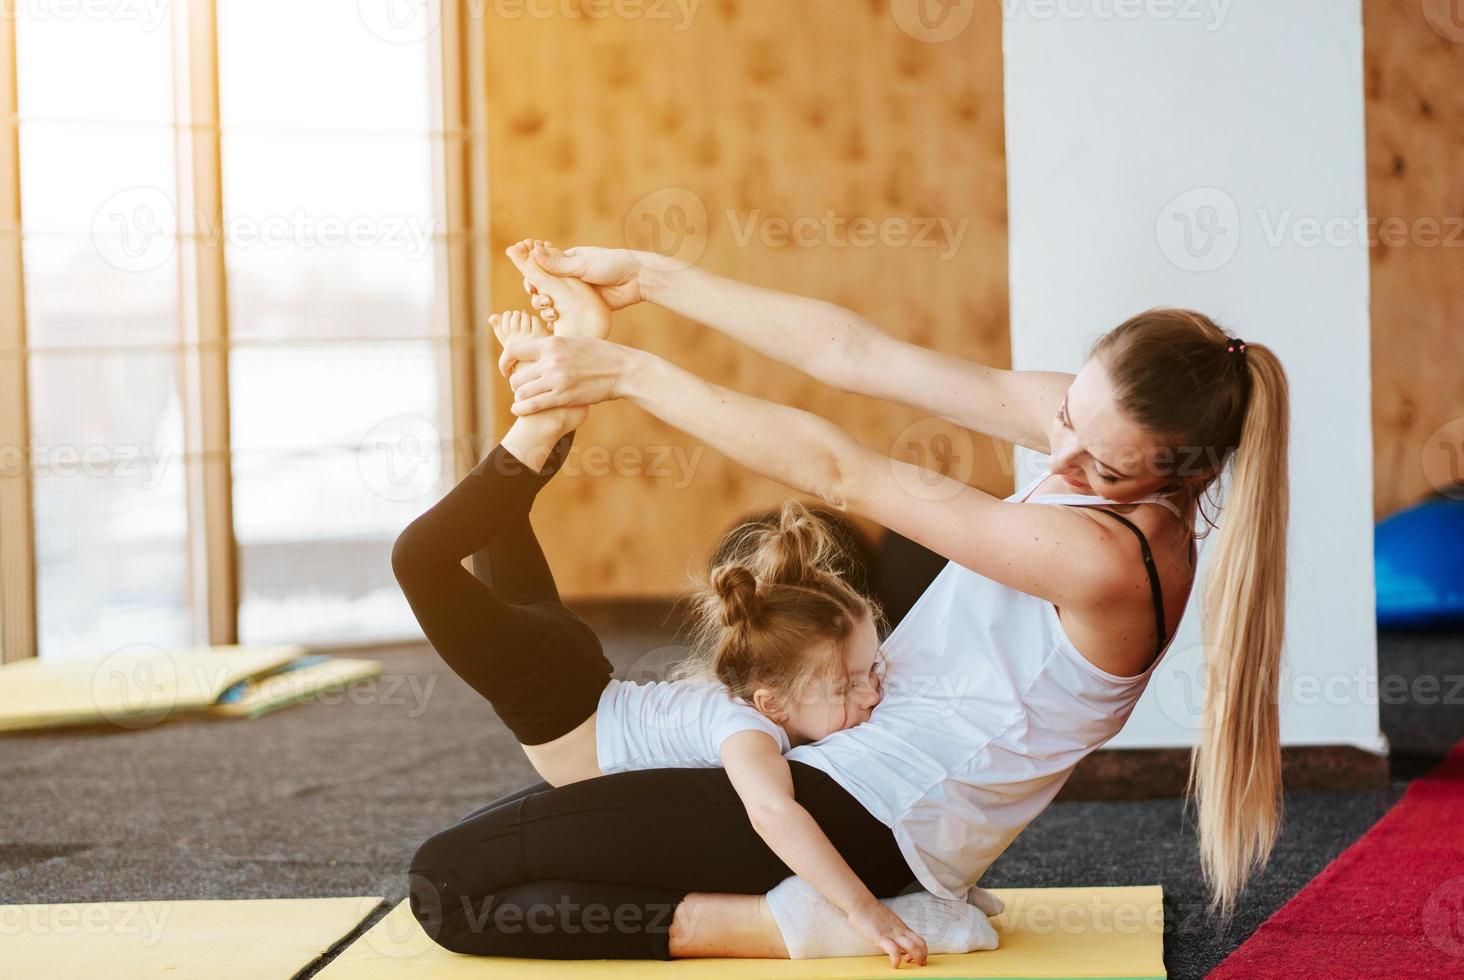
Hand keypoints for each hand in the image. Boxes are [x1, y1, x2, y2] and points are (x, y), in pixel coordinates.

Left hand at [498, 334, 629, 415]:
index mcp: (551, 344)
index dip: (504, 360)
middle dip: (514, 383)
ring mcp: (557, 380)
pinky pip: (534, 405)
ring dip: (519, 397)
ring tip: (521, 399)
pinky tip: (518, 410)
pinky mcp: (564, 397)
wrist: (622, 370)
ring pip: (522, 392)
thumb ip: (554, 346)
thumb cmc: (600, 354)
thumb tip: (539, 347)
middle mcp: (551, 361)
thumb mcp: (574, 342)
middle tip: (519, 388)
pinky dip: (522, 408)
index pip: (514, 349)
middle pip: (516, 375)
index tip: (505, 368)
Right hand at [523, 244, 645, 314]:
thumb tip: (532, 250)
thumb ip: (557, 263)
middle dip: (538, 294)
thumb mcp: (582, 263)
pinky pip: (566, 314)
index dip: (532, 276)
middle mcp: (569, 278)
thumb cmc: (612, 265)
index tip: (530, 284)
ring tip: (551, 311)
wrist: (637, 280)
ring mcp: (576, 294)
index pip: (541, 268)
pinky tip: (555, 323)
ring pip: (553, 302)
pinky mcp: (584, 308)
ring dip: (546, 307)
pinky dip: (558, 319)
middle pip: (544, 287)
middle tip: (542, 299)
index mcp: (567, 261)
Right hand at [847, 900, 927, 968]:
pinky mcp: (882, 937)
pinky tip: (894, 965)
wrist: (861, 903)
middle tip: (920, 964)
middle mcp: (900, 930)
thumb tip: (892, 937)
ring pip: (912, 947)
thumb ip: (892, 929)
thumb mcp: (887, 920)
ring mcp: (892, 934)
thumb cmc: (870, 911)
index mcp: (901, 927)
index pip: (919, 940)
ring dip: (916, 958)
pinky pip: (894, 951)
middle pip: (920, 944)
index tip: (915, 958)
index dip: (922, 951)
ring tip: (910, 964)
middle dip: (923, 956)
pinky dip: (897, 960)